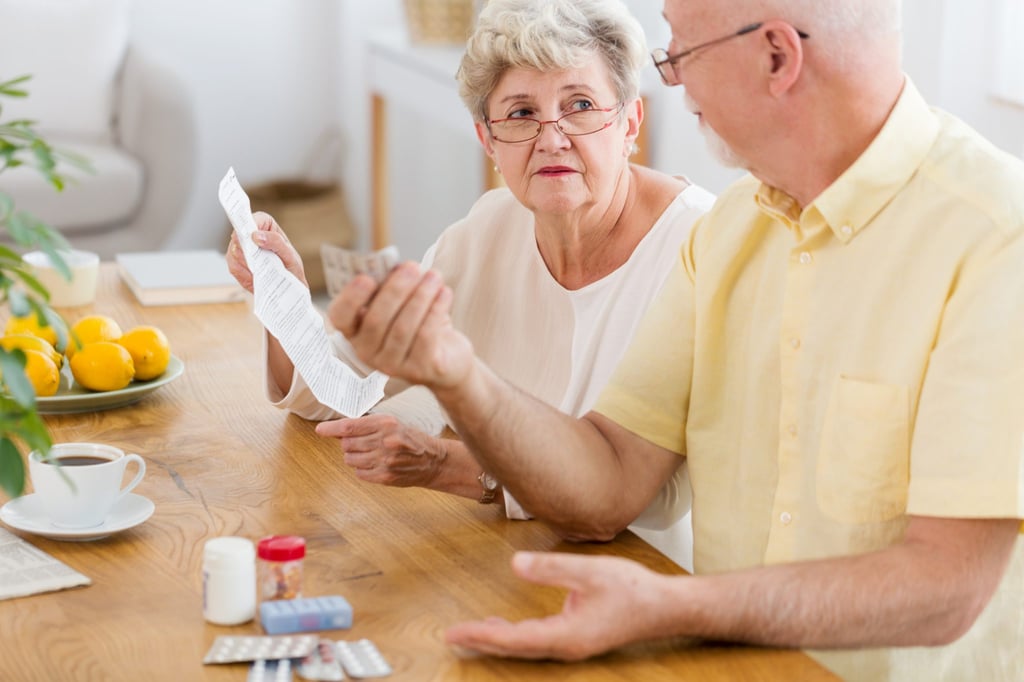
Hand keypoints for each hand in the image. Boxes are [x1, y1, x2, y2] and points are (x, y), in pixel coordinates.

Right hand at [225, 211, 307, 291]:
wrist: (287, 287)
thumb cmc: (290, 267)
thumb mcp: (290, 255)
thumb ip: (276, 242)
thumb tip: (256, 235)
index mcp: (265, 224)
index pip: (252, 218)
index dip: (249, 226)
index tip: (253, 238)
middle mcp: (249, 234)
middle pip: (239, 236)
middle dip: (249, 250)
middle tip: (260, 261)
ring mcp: (239, 248)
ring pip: (234, 252)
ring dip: (249, 264)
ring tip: (262, 271)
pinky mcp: (235, 262)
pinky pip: (234, 267)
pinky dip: (245, 275)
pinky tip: (256, 277)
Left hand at [316, 414, 445, 487]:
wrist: (433, 461)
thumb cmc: (412, 440)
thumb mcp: (393, 424)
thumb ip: (368, 426)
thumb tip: (340, 429)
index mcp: (386, 424)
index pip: (350, 426)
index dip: (331, 429)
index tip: (321, 430)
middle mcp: (384, 441)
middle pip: (347, 444)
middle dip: (349, 443)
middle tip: (362, 443)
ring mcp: (384, 461)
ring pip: (350, 459)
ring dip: (355, 457)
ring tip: (371, 454)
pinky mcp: (384, 476)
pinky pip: (359, 473)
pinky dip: (363, 469)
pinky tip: (376, 464)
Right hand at [327, 262, 474, 389]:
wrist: (448, 358)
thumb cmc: (418, 324)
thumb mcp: (400, 302)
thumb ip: (391, 286)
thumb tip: (396, 267)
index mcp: (355, 331)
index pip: (340, 317)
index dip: (351, 298)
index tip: (367, 278)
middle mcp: (367, 352)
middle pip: (376, 320)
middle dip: (396, 289)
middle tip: (412, 267)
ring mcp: (391, 365)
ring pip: (403, 328)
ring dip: (420, 297)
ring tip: (433, 277)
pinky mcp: (418, 370)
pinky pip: (425, 336)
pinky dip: (435, 310)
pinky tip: (444, 293)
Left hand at [445, 552, 671, 660]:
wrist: (665, 608)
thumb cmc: (633, 590)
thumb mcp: (590, 571)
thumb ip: (552, 568)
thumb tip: (516, 564)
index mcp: (566, 635)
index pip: (513, 637)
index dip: (480, 635)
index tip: (454, 633)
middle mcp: (564, 646)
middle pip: (513, 648)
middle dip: (481, 641)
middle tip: (450, 637)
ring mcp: (570, 645)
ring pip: (523, 646)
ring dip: (495, 640)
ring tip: (469, 632)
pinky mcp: (575, 638)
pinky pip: (535, 640)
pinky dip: (514, 634)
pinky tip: (503, 626)